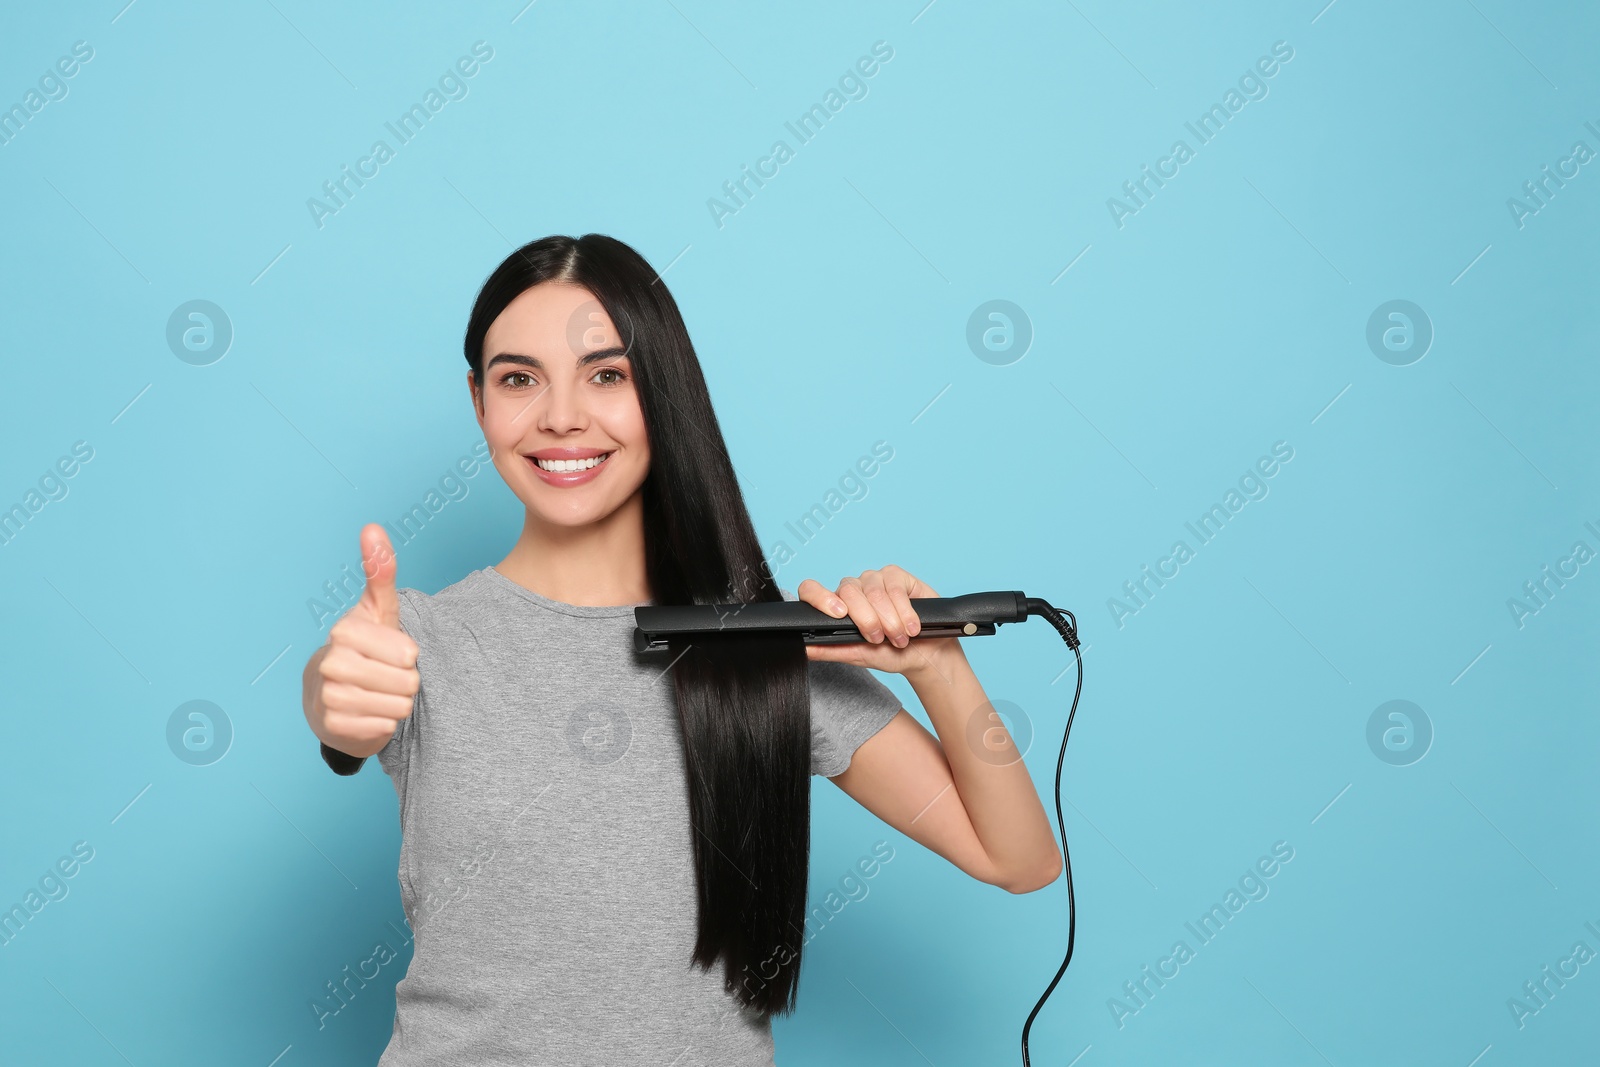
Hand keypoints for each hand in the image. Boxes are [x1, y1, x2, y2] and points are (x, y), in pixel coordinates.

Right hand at [307, 524, 420, 756]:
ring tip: (378, 692)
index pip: (408, 654)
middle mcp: (331, 662)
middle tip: (387, 674)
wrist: (331, 695)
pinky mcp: (331, 727)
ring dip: (396, 703)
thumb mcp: (377, 609)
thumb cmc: (364, 646)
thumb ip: (380, 570)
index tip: (393, 651)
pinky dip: (383, 724)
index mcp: (345, 631)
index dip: (409, 656)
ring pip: (398, 707)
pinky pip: (383, 728)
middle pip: (406, 682)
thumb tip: (372, 527)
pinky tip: (368, 712)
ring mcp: (328, 696)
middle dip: (406, 681)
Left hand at [797, 566, 959, 676]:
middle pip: (848, 591)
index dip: (821, 598)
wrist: (924, 655)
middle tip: (879, 639)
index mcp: (835, 606)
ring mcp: (874, 579)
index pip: (813, 590)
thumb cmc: (888, 654)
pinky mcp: (896, 575)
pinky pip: (895, 587)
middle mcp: (852, 589)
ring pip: (873, 592)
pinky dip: (905, 611)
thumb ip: (828, 650)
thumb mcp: (856, 656)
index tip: (839, 615)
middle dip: (867, 620)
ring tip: (900, 638)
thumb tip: (802, 648)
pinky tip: (912, 627)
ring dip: (890, 620)